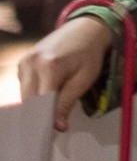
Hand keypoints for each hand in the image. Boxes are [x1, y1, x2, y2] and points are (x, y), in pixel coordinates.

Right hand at [17, 16, 116, 131]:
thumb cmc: (89, 54)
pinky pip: (24, 85)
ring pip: (24, 95)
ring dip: (36, 103)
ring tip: (52, 105)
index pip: (41, 103)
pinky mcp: (23, 61)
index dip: (46, 118)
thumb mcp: (84, 79)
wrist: (85, 28)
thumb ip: (67, 102)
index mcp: (49, 67)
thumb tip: (58, 127)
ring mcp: (24, 61)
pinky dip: (34, 92)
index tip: (51, 132)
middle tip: (52, 124)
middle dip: (39, 114)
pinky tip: (48, 89)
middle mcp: (32, 63)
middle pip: (29, 101)